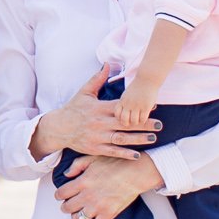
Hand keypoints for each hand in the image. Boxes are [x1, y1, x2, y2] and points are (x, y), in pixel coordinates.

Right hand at [33, 66, 158, 160]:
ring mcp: (98, 137)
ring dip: (138, 139)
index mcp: (99, 108)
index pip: (121, 106)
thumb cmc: (73, 109)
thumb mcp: (84, 92)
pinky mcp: (95, 148)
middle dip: (143, 124)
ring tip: (153, 138)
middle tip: (160, 124)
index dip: (136, 106)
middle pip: (125, 123)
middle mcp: (99, 122)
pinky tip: (137, 154)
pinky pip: (112, 151)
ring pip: (121, 138)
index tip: (152, 106)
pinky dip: (124, 154)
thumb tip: (107, 64)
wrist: (59, 128)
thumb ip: (97, 79)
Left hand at [56, 150, 162, 218]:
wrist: (135, 173)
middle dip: (65, 206)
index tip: (61, 195)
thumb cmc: (114, 163)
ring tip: (79, 212)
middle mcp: (87, 195)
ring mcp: (98, 206)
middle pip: (66, 207)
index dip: (59, 195)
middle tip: (69, 204)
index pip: (61, 193)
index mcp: (82, 181)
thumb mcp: (92, 158)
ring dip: (75, 216)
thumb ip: (76, 165)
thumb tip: (65, 174)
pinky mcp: (108, 214)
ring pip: (77, 218)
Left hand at [112, 88, 156, 131]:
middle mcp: (128, 104)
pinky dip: (143, 120)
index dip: (120, 118)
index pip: (117, 114)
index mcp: (122, 100)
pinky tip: (144, 117)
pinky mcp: (146, 107)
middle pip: (124, 119)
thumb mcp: (127, 93)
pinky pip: (143, 119)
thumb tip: (125, 112)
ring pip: (134, 121)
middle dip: (127, 123)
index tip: (125, 117)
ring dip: (136, 122)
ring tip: (139, 120)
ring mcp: (137, 106)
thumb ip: (125, 102)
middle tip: (131, 122)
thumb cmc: (138, 86)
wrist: (147, 78)